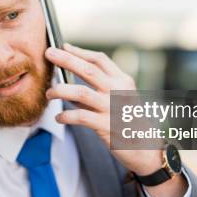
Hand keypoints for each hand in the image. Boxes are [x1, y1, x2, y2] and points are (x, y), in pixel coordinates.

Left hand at [45, 43, 186, 196]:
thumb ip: (98, 91)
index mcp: (123, 81)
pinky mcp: (106, 127)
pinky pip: (80, 117)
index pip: (100, 60)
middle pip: (89, 70)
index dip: (80, 52)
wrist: (147, 150)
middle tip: (49, 53)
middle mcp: (119, 92)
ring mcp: (113, 109)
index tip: (64, 47)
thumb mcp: (120, 100)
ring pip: (81, 92)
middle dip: (66, 60)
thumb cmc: (129, 123)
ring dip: (61, 90)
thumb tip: (68, 85)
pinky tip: (59, 117)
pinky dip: (66, 115)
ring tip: (49, 93)